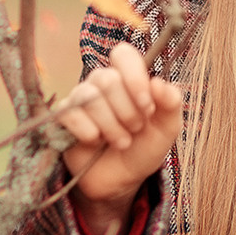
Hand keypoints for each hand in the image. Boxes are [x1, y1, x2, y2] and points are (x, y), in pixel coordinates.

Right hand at [57, 42, 183, 234]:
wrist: (121, 180)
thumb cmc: (144, 148)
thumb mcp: (167, 128)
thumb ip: (171, 103)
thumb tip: (159, 83)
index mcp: (127, 78)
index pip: (123, 54)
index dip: (134, 78)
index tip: (147, 106)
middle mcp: (101, 83)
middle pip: (107, 79)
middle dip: (126, 112)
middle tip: (135, 130)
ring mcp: (80, 98)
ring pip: (89, 97)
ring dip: (110, 126)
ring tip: (120, 142)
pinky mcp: (64, 117)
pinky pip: (69, 113)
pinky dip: (88, 132)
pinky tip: (95, 142)